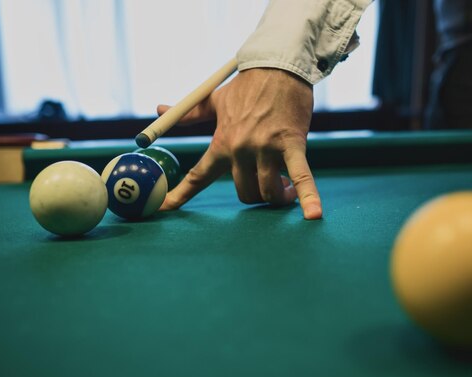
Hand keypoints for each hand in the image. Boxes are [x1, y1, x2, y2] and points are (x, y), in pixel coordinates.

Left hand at [157, 68, 322, 219]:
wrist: (279, 66)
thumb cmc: (248, 87)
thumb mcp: (215, 100)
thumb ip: (189, 113)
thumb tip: (158, 108)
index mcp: (221, 142)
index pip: (197, 176)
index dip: (181, 195)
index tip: (164, 209)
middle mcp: (240, 149)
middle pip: (244, 192)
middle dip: (256, 194)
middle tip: (268, 185)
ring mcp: (266, 148)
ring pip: (268, 191)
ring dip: (278, 196)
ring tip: (286, 189)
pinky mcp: (292, 145)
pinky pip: (301, 176)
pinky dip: (308, 197)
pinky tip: (313, 215)